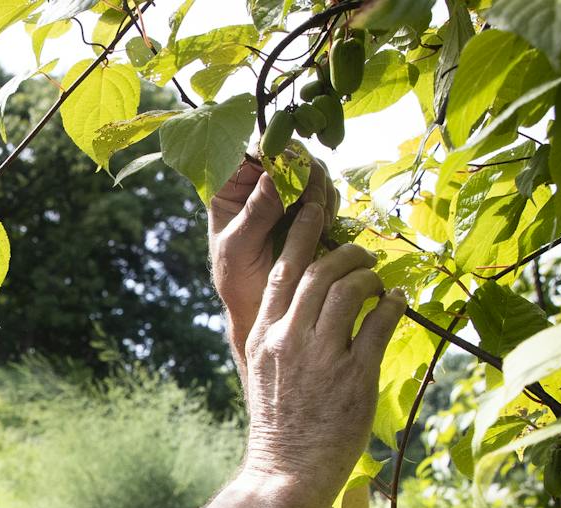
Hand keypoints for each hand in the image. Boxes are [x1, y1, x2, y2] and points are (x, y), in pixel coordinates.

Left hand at [209, 156, 337, 378]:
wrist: (258, 307)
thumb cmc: (237, 282)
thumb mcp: (239, 248)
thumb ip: (255, 212)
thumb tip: (275, 176)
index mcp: (230, 186)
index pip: (255, 147)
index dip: (278, 151)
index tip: (292, 171)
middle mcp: (257, 182)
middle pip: (290, 151)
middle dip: (306, 171)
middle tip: (314, 201)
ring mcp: (284, 192)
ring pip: (311, 167)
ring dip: (321, 187)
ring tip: (320, 218)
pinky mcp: (305, 206)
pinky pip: (325, 189)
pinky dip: (330, 201)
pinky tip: (325, 223)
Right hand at [211, 162, 403, 494]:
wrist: (284, 474)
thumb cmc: (278, 428)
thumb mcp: (264, 374)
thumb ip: (278, 337)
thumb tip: (302, 305)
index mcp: (265, 335)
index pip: (284, 269)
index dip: (303, 232)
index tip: (315, 207)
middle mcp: (289, 339)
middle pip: (321, 270)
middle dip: (348, 252)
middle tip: (364, 254)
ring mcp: (321, 357)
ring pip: (350, 289)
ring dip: (372, 276)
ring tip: (381, 282)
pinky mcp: (353, 377)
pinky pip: (380, 323)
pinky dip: (394, 306)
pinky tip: (400, 304)